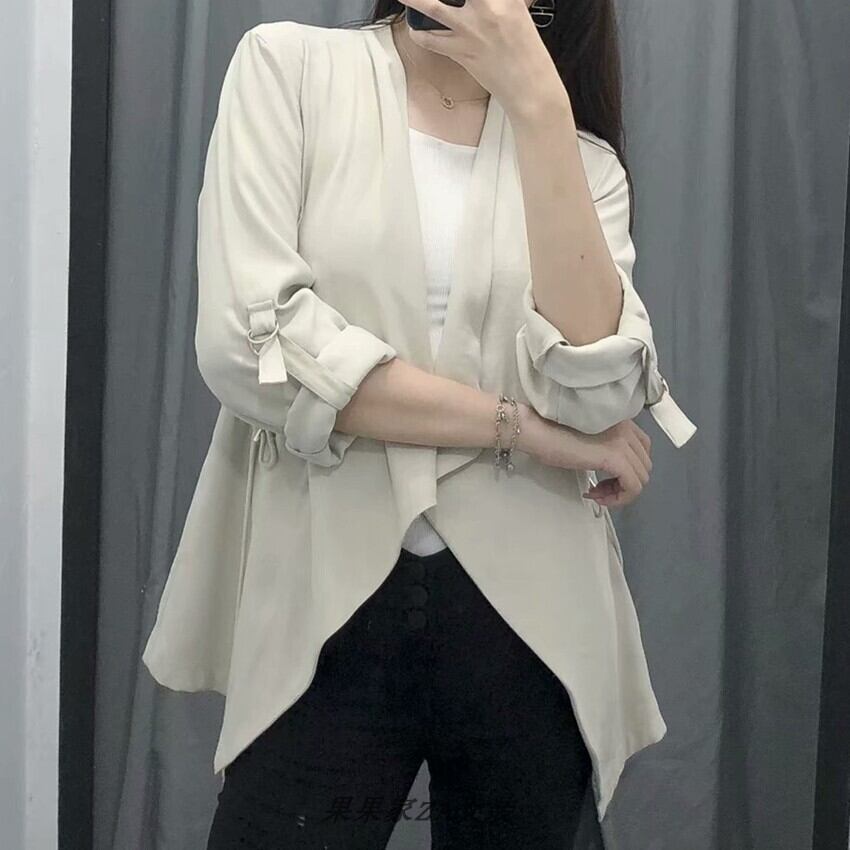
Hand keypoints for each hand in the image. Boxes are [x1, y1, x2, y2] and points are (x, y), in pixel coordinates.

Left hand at [396, 0, 555, 110]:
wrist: (528, 87)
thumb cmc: (526, 53)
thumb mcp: (518, 13)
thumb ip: (502, 2)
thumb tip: (491, 2)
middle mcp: (487, 8)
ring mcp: (471, 30)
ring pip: (433, 7)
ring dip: (414, 0)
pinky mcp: (461, 52)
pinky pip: (431, 41)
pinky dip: (420, 35)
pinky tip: (415, 30)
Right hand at [519, 408, 652, 509]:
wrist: (536, 430)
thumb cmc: (550, 433)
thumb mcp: (586, 439)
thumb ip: (606, 448)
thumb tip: (613, 472)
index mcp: (620, 420)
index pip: (642, 449)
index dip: (626, 470)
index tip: (604, 479)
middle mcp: (627, 428)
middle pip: (644, 466)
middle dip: (623, 483)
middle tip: (599, 490)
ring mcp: (623, 441)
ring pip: (641, 478)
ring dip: (620, 492)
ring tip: (597, 494)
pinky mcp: (615, 457)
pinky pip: (633, 487)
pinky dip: (619, 498)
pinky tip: (597, 497)